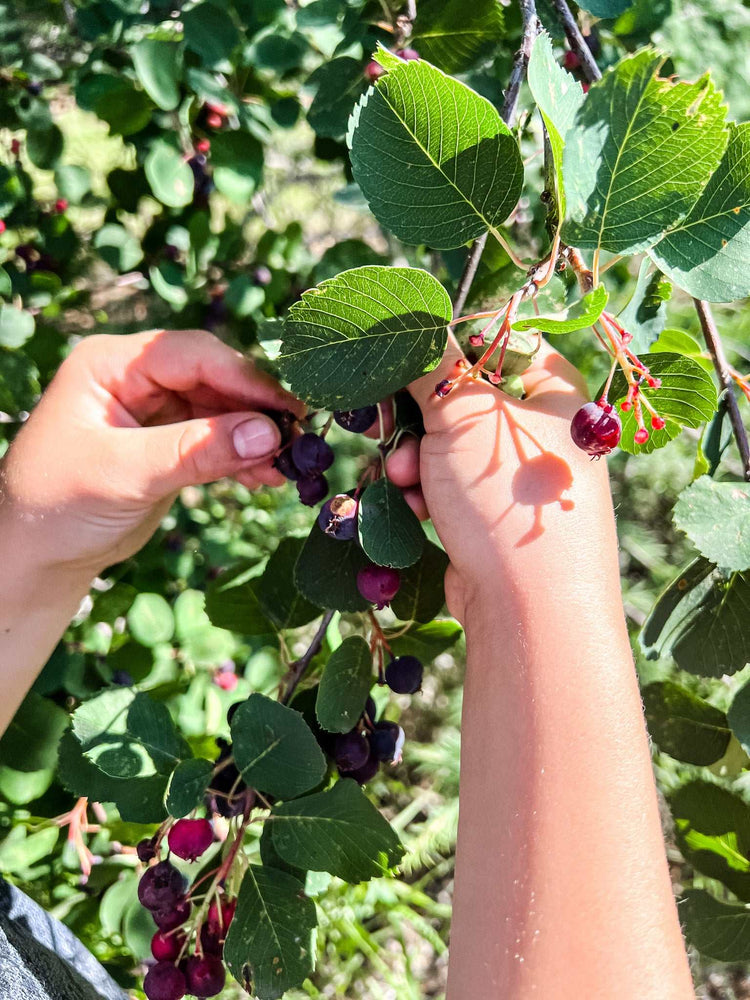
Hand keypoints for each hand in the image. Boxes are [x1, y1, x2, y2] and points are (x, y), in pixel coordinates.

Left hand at [0, 329, 303, 578]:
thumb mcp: (125, 473)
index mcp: (112, 364)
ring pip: (223, 411)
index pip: (192, 355)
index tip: (286, 408)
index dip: (244, 378)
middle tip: (297, 441)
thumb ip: (195, 450)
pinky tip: (267, 479)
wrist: (38, 556)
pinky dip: (244, 458)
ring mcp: (156, 412)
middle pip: (214, 379)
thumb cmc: (58, 505)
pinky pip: (218, 440)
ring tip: (288, 468)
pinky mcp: (170, 445)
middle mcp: (136, 379)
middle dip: (256, 410)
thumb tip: (269, 432)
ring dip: (256, 438)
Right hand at [385, 334, 611, 619]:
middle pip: (463, 399)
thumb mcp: (462, 415)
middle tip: (384, 424)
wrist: (530, 609)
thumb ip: (431, 364)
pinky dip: (426, 493)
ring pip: (449, 448)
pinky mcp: (495, 519)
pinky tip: (412, 509)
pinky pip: (450, 489)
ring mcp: (520, 480)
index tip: (401, 361)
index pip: (496, 343)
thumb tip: (411, 325)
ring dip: (414, 459)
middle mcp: (543, 432)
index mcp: (556, 391)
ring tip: (401, 478)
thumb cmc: (506, 495)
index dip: (445, 349)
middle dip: (417, 416)